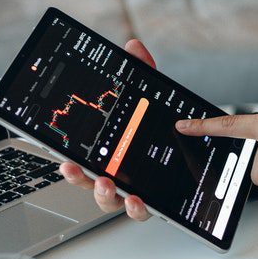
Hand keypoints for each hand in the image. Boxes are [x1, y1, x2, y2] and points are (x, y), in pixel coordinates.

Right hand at [58, 39, 153, 220]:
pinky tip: (137, 201)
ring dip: (105, 196)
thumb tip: (133, 46)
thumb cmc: (160, 123)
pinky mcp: (155, 200)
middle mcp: (116, 174)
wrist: (194, 143)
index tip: (63, 160)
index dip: (70, 164)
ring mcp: (133, 189)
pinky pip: (141, 211)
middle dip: (80, 179)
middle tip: (77, 169)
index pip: (83, 159)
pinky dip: (137, 209)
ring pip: (110, 202)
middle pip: (89, 183)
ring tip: (109, 185)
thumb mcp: (152, 96)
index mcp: (108, 152)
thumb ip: (142, 72)